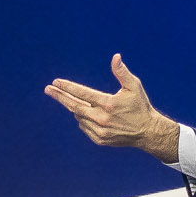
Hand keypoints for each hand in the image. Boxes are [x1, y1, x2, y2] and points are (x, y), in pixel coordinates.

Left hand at [43, 57, 182, 162]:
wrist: (147, 132)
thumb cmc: (140, 106)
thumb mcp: (134, 86)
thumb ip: (122, 72)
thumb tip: (115, 57)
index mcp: (109, 104)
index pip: (82, 93)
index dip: (68, 87)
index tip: (56, 82)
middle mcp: (102, 118)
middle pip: (74, 106)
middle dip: (60, 96)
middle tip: (48, 89)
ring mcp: (100, 131)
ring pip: (79, 116)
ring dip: (76, 107)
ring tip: (76, 100)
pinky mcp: (99, 139)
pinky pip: (84, 127)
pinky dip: (82, 119)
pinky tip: (86, 114)